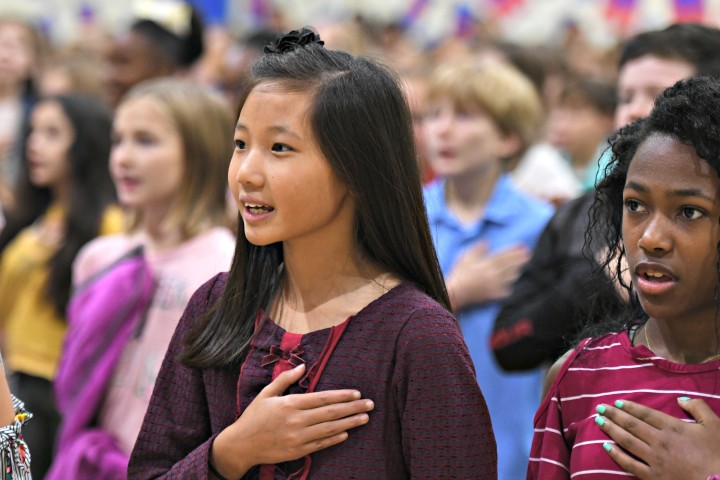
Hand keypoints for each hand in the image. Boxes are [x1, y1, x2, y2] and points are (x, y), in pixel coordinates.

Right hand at [211, 364, 373, 477]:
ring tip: (365, 418)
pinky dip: (335, 438)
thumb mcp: (266, 393)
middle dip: (353, 408)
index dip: (342, 396)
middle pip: (331, 413)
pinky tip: (347, 433)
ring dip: (350, 423)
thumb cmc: (254, 416)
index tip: (357, 393)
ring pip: (329, 429)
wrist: (241, 445)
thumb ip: (285, 379)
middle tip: (370, 404)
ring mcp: (298, 438)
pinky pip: (321, 444)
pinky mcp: (297, 451)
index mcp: (290, 404)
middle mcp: (296, 421)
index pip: (323, 398)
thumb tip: (303, 365)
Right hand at [446, 242, 529, 310]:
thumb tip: (486, 242)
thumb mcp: (465, 257)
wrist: (455, 293)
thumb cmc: (459, 274)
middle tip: (528, 254)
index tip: (523, 246)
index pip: (506, 256)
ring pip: (511, 278)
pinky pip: (506, 289)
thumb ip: (477, 249)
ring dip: (516, 271)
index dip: (515, 251)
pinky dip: (508, 284)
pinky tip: (509, 282)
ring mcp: (496, 286)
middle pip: (512, 266)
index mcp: (488, 265)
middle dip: (521, 260)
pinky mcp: (494, 296)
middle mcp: (495, 275)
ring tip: (519, 266)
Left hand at [595, 397, 719, 478]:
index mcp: (673, 428)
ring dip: (611, 430)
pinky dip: (617, 455)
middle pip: (632, 425)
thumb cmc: (719, 454)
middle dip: (614, 415)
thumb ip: (698, 408)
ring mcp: (654, 460)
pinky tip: (606, 447)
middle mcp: (659, 441)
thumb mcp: (714, 425)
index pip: (646, 414)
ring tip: (599, 421)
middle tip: (599, 407)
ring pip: (627, 441)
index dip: (630, 407)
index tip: (617, 402)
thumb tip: (680, 399)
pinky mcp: (653, 477)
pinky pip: (630, 465)